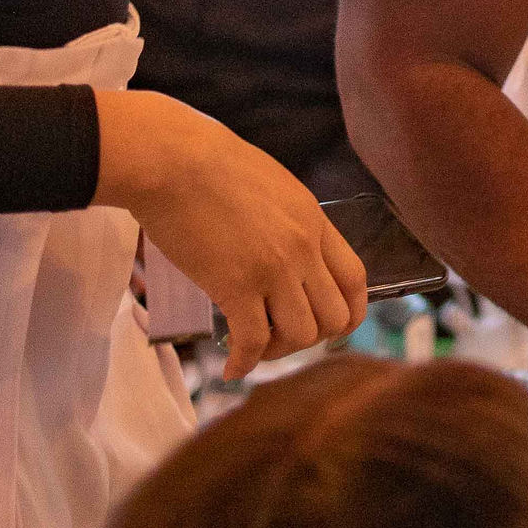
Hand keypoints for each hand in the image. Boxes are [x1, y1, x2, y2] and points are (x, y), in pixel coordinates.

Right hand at [91, 89, 366, 376]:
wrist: (172, 160)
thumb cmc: (210, 165)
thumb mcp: (272, 187)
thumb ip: (290, 223)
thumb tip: (288, 256)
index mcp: (314, 221)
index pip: (355, 280)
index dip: (349, 313)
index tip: (329, 327)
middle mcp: (303, 248)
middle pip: (334, 317)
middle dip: (311, 338)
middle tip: (280, 337)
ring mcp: (273, 269)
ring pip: (300, 335)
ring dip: (278, 351)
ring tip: (254, 347)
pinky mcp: (235, 286)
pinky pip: (252, 342)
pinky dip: (243, 363)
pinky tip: (230, 368)